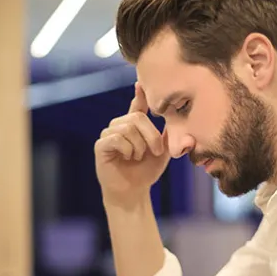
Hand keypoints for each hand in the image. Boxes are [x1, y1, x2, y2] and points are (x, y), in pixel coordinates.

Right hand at [95, 83, 169, 203]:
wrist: (134, 192)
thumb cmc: (147, 171)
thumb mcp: (163, 152)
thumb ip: (167, 135)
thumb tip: (175, 117)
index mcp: (134, 126)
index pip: (137, 106)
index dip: (139, 94)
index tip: (141, 83)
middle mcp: (120, 126)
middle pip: (136, 117)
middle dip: (151, 135)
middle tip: (156, 151)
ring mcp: (108, 135)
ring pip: (127, 128)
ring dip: (139, 146)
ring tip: (138, 157)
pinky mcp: (101, 146)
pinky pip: (116, 138)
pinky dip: (127, 149)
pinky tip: (128, 157)